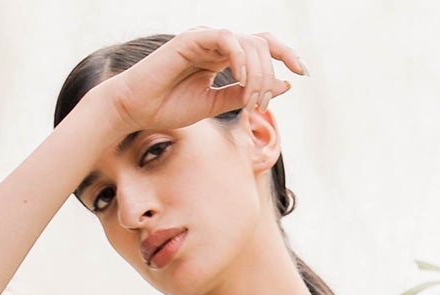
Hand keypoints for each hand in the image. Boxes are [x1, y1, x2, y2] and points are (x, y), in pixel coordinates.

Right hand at [95, 26, 305, 138]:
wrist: (137, 110)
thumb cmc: (169, 108)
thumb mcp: (215, 105)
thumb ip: (245, 94)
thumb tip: (283, 86)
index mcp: (223, 57)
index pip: (262, 46)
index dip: (285, 55)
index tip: (303, 73)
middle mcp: (217, 44)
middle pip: (261, 45)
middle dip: (271, 74)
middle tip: (261, 105)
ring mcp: (205, 39)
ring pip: (248, 43)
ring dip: (257, 75)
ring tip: (250, 101)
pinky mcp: (192, 39)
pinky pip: (227, 40)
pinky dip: (240, 59)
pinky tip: (241, 80)